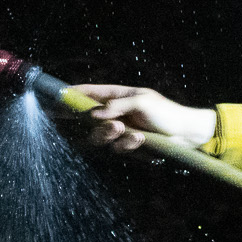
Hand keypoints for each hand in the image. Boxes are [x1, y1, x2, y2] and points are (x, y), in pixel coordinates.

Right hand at [70, 84, 218, 152]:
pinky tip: (141, 140)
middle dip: (92, 125)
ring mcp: (119, 131)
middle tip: (111, 126)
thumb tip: (93, 115)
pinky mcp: (127, 147)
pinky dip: (128, 145)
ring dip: (110, 136)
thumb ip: (116, 106)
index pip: (88, 92)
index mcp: (116, 95)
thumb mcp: (142, 101)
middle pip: (86, 120)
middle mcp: (114, 113)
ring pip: (99, 138)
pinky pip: (117, 149)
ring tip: (130, 133)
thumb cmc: (166, 112)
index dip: (71, 95)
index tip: (55, 98)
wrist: (186, 134)